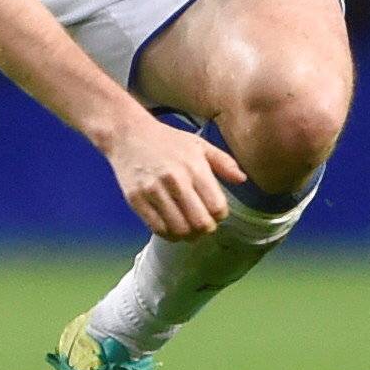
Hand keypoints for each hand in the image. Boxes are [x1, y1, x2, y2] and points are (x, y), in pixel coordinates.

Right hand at [100, 114, 246, 239]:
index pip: (217, 208)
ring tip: (187, 228)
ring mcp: (153, 191)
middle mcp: (174, 180)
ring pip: (179, 230)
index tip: (213, 212)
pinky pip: (157, 229)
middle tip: (202, 224)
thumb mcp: (199, 144)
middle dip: (206, 229)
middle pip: (201, 223)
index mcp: (194, 168)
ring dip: (188, 235)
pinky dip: (168, 234)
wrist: (127, 134)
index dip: (219, 216)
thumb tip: (242, 180)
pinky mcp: (135, 199)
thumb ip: (224, 162)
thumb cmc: (167, 140)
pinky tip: (171, 227)